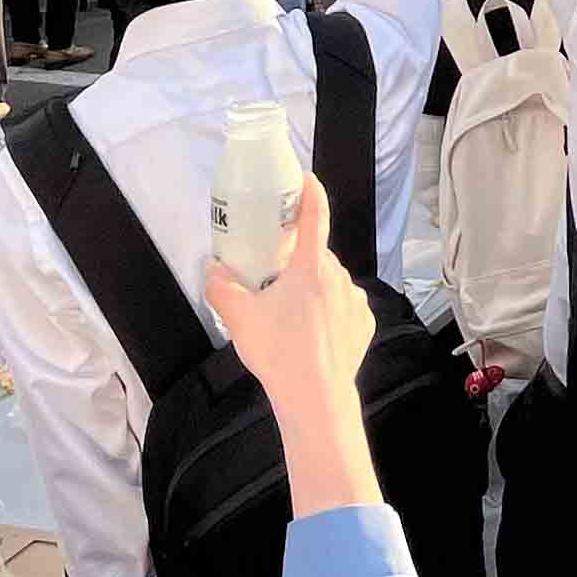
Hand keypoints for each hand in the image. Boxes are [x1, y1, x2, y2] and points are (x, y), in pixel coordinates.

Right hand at [202, 175, 375, 384]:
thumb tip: (213, 270)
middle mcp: (339, 279)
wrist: (316, 397)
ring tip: (291, 316)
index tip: (307, 179)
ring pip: (331, 283)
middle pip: (318, 256)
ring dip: (314, 289)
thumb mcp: (239, 317)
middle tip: (275, 279)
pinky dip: (330, 313)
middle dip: (298, 261)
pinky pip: (344, 308)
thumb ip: (221, 287)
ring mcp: (355, 303)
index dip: (311, 194)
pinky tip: (312, 333)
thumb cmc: (280, 352)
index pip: (315, 217)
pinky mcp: (363, 326)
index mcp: (311, 267)